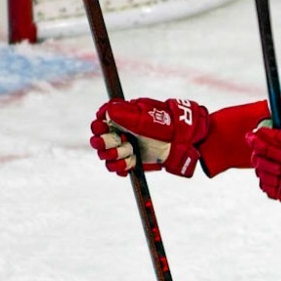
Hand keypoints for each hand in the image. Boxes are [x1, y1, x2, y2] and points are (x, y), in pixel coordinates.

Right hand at [89, 98, 210, 176]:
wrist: (182, 141)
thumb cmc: (165, 124)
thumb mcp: (145, 117)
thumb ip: (125, 114)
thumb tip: (106, 111)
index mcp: (119, 120)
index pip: (98, 124)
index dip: (98, 127)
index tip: (102, 129)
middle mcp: (119, 134)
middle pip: (99, 142)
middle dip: (107, 143)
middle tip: (122, 142)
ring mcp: (125, 149)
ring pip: (107, 157)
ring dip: (116, 155)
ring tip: (130, 152)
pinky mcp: (131, 162)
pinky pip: (117, 169)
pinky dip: (121, 167)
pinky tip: (131, 162)